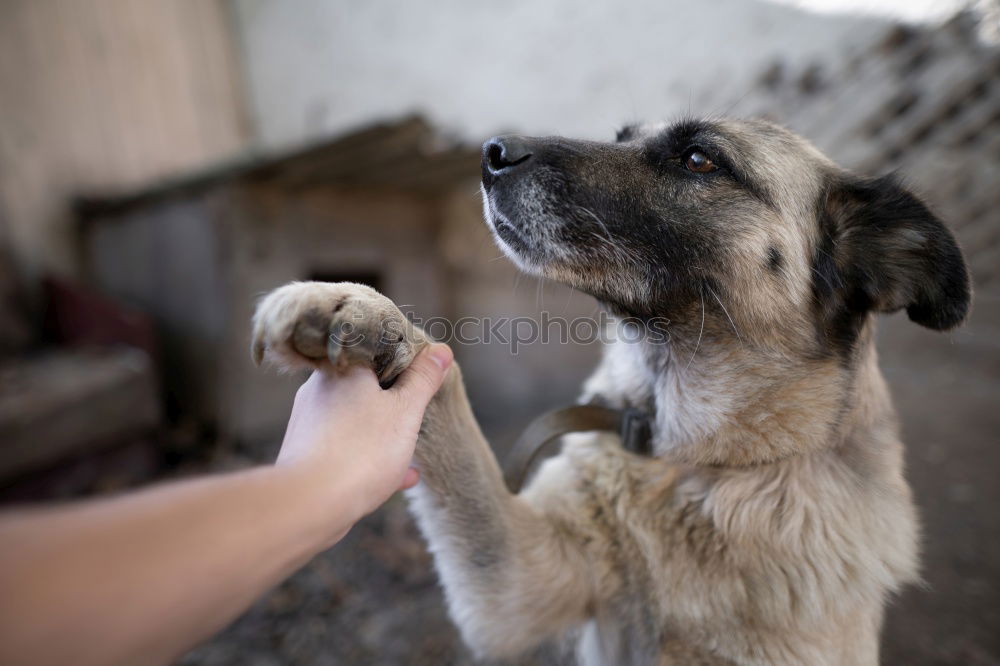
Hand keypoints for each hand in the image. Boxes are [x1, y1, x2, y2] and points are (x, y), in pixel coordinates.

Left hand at [276, 342, 452, 521]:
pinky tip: (399, 475)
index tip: (424, 376)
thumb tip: (441, 350)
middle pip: (365, 386)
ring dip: (384, 432)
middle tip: (419, 414)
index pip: (376, 349)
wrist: (310, 503)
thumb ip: (423, 379)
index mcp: (342, 368)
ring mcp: (310, 421)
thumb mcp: (405, 410)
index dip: (405, 361)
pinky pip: (345, 446)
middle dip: (395, 402)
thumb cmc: (361, 451)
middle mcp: (319, 388)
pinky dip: (370, 455)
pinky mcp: (307, 452)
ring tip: (410, 450)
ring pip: (356, 419)